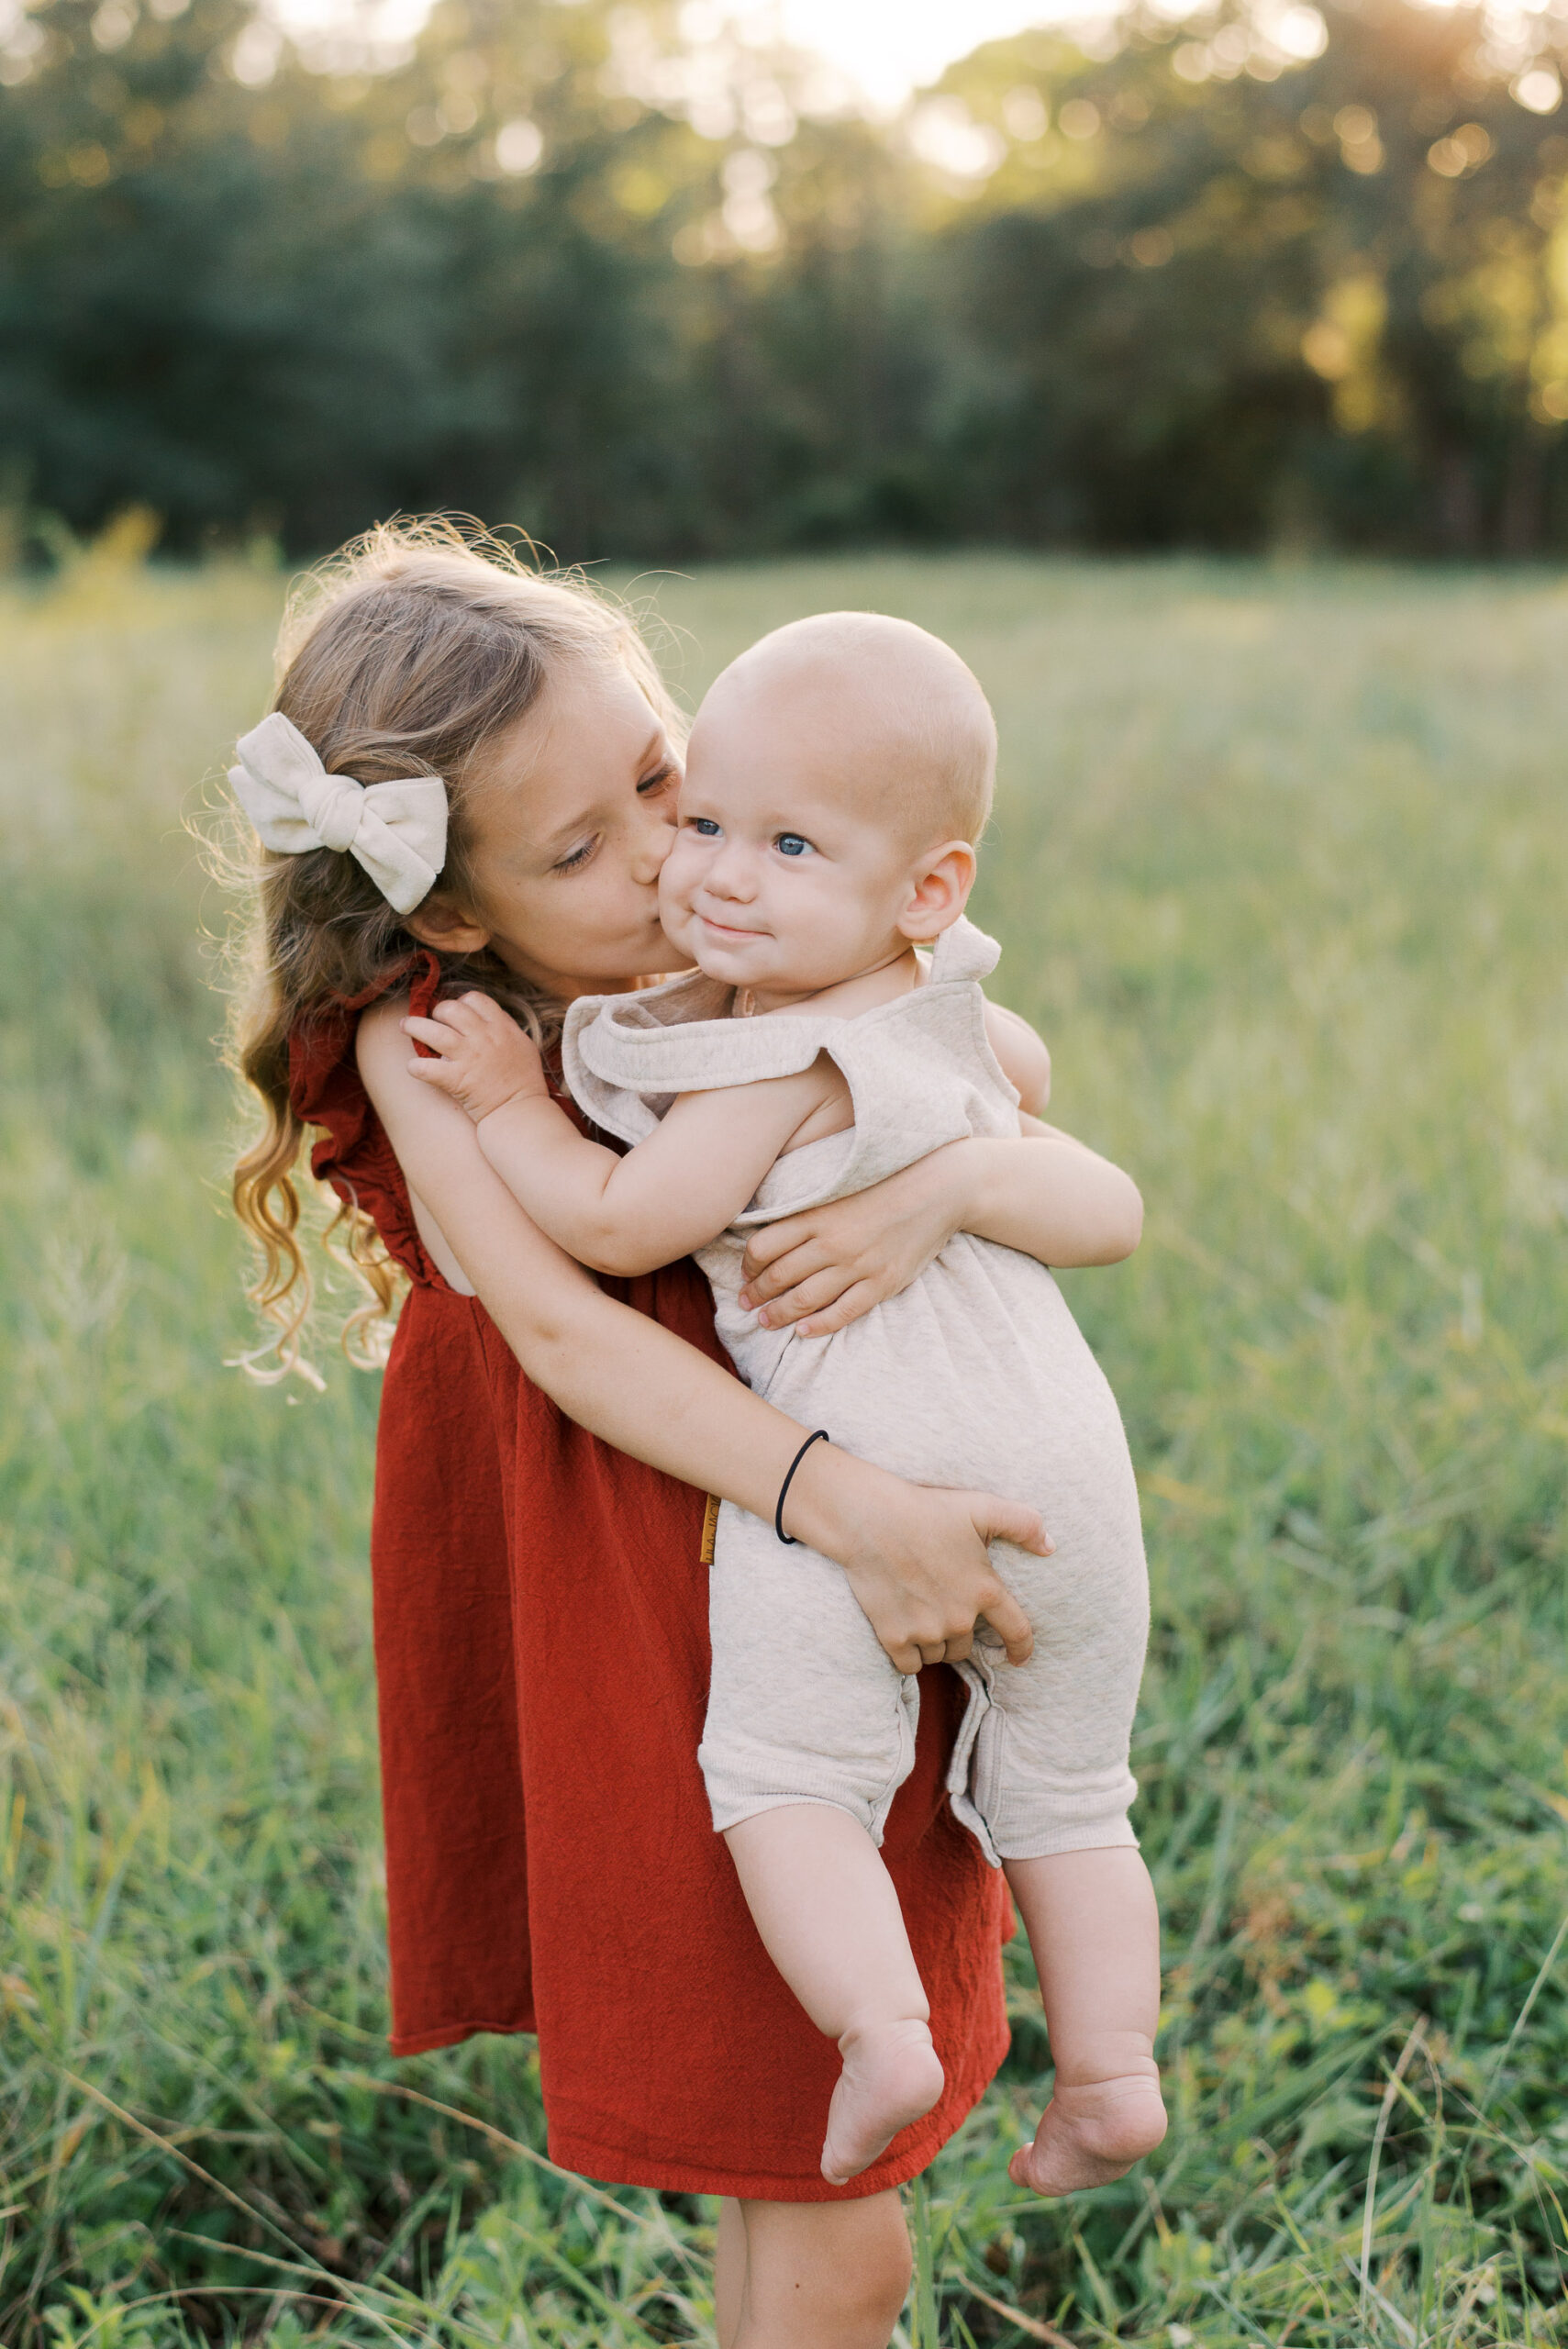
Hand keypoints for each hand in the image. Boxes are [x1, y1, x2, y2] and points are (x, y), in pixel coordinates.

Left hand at [403, 993, 548, 1124]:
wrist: (521, 1112)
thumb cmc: (525, 1082)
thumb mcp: (524, 1046)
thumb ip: (507, 1028)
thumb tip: (492, 1018)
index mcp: (501, 1027)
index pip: (475, 999)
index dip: (462, 1002)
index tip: (457, 1013)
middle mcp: (483, 1038)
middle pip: (451, 1009)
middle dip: (437, 1011)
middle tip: (432, 1020)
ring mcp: (468, 1058)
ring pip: (432, 1031)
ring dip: (413, 1026)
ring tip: (405, 1026)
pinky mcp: (456, 1080)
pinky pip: (425, 1067)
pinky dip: (415, 1066)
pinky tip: (413, 1067)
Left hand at [738, 1144, 966, 1337]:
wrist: (939, 1188)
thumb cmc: (884, 1183)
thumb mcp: (837, 1187)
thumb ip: (807, 1210)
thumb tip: (770, 1229)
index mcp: (817, 1214)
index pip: (764, 1247)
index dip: (748, 1265)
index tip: (746, 1273)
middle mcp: (833, 1242)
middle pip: (779, 1276)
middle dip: (757, 1294)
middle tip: (746, 1303)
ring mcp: (858, 1265)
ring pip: (805, 1299)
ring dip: (779, 1314)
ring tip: (766, 1321)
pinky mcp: (882, 1282)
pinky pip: (844, 1312)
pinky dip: (819, 1326)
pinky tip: (803, 1332)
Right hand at [786, 1445, 1047, 1674]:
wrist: (868, 1519)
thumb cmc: (925, 1510)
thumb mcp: (981, 1507)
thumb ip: (1023, 1524)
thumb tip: (1050, 1547)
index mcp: (984, 1591)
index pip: (1016, 1631)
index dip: (1022, 1649)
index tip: (1019, 1659)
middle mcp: (958, 1618)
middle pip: (967, 1646)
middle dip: (959, 1633)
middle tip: (941, 1606)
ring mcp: (925, 1631)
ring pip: (938, 1655)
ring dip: (934, 1644)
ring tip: (920, 1614)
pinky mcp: (893, 1637)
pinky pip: (909, 1665)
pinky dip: (909, 1656)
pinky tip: (903, 1634)